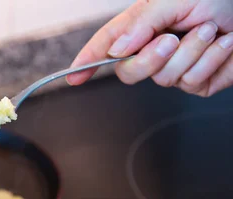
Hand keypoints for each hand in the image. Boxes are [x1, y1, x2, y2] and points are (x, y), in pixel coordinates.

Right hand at [67, 0, 232, 96]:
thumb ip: (141, 23)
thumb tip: (116, 48)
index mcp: (142, 27)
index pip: (106, 46)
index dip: (86, 62)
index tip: (72, 78)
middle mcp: (154, 49)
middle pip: (128, 72)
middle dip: (150, 59)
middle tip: (171, 40)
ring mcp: (175, 68)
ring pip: (164, 78)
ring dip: (193, 51)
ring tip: (211, 30)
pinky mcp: (198, 82)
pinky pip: (192, 82)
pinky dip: (212, 60)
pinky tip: (223, 44)